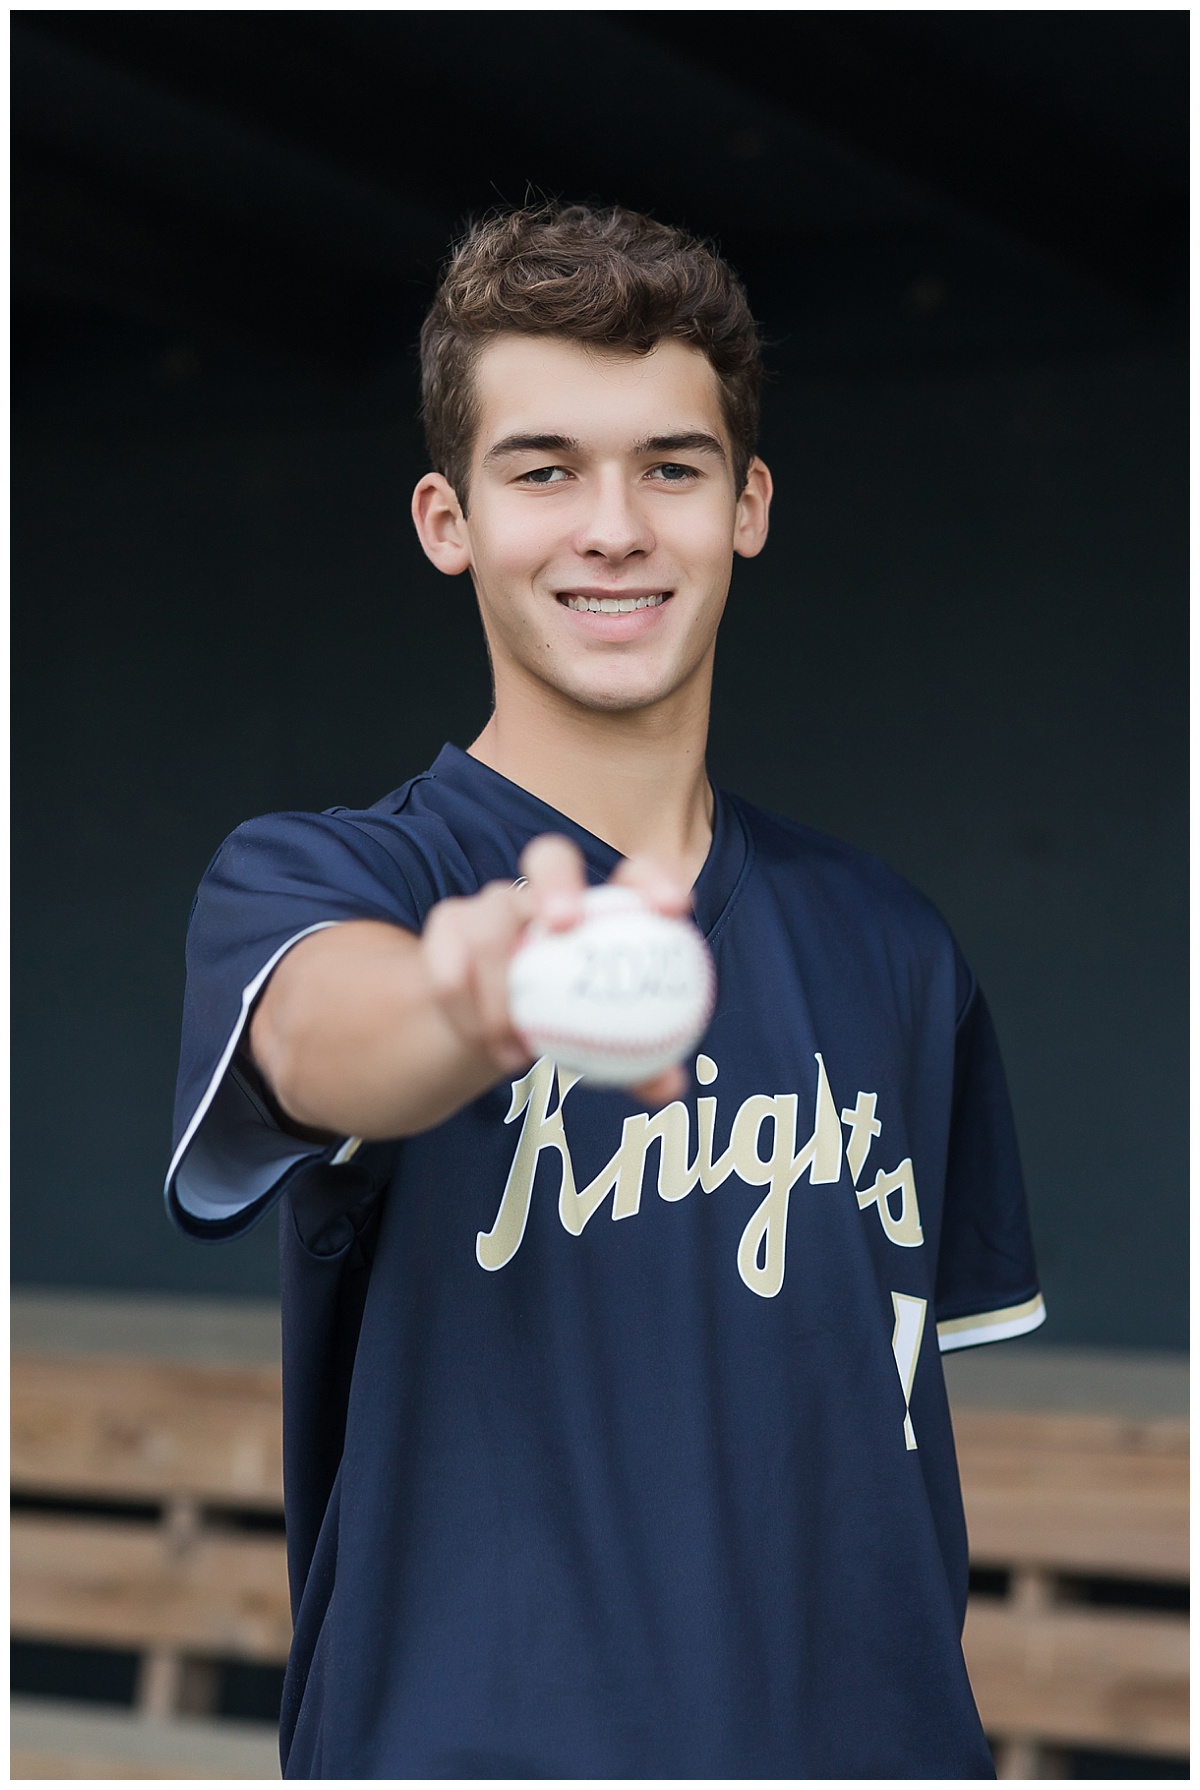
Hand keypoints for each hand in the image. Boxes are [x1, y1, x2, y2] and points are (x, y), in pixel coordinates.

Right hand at [420, 834, 692, 1107]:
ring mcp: (493, 904)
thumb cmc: (569, 1029)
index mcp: (601, 909)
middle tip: (564, 924)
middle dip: (558, 882)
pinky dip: (464, 1007)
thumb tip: (669, 1088)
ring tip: (516, 1046)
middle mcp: (545, 892)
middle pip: (550, 857)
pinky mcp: (449, 925)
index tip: (673, 908)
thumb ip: (642, 1065)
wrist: (493, 1033)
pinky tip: (483, 1041)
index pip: (633, 875)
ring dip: (498, 990)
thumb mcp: (607, 1049)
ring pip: (489, 926)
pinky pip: (449, 961)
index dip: (655, 879)